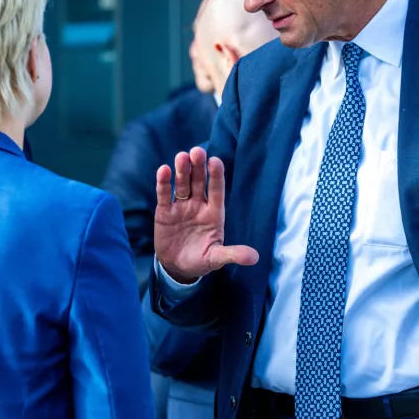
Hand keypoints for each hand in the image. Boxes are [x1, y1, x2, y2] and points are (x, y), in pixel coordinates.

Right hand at [154, 146, 257, 282]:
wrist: (177, 267)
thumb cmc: (200, 260)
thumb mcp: (216, 258)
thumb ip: (233, 254)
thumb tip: (255, 257)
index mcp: (213, 213)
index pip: (216, 191)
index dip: (216, 176)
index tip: (215, 161)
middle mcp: (198, 205)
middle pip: (199, 182)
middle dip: (198, 167)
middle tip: (197, 151)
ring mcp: (181, 207)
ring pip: (182, 184)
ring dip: (182, 170)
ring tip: (181, 156)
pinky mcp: (165, 212)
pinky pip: (164, 194)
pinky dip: (163, 183)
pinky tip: (164, 170)